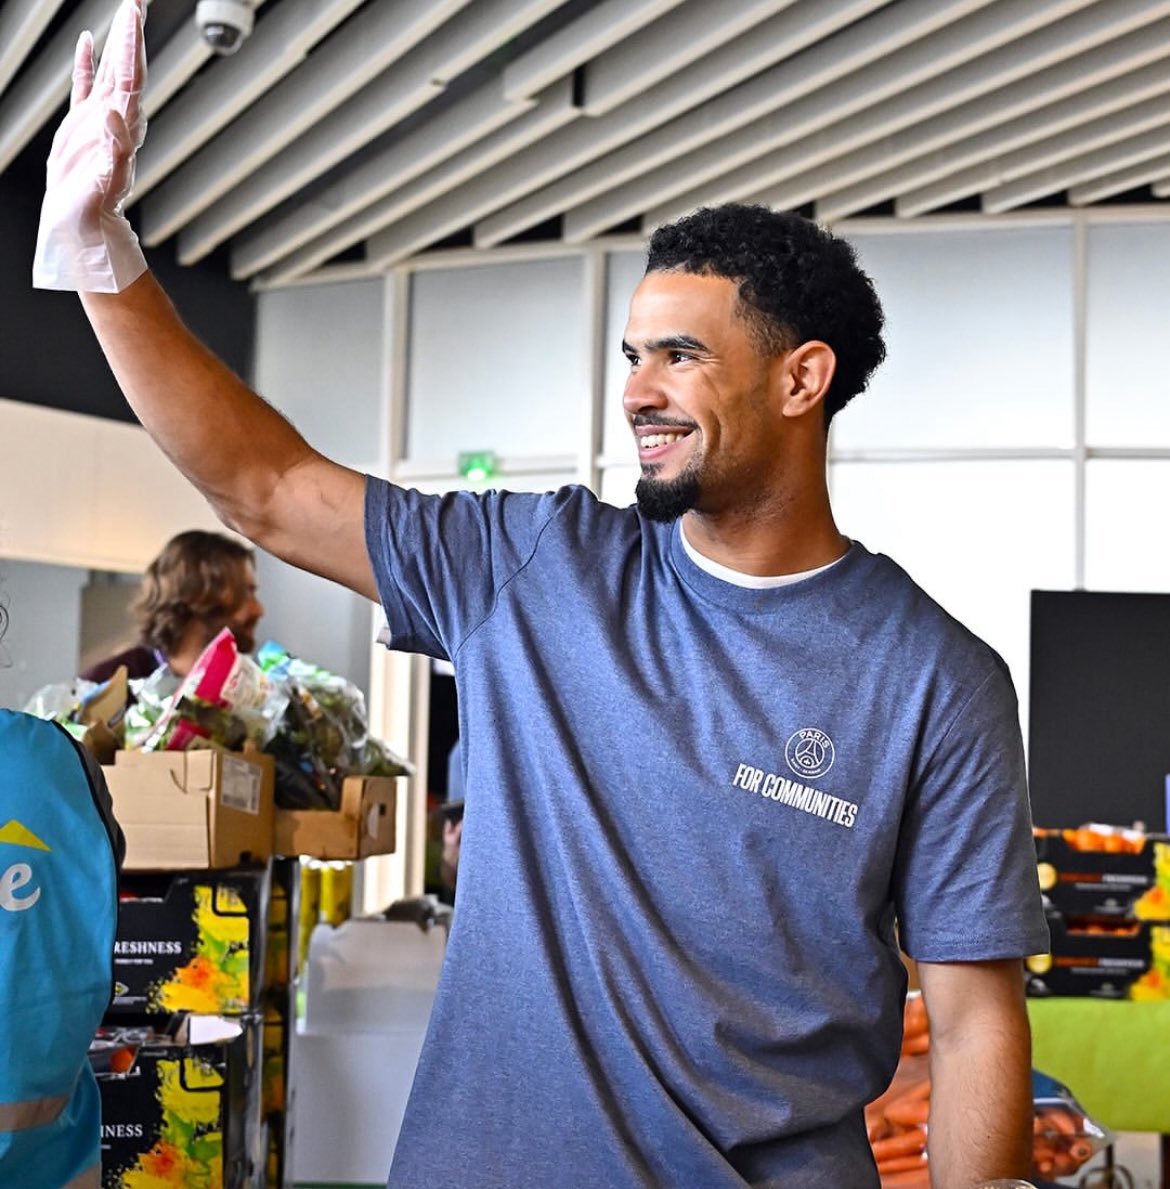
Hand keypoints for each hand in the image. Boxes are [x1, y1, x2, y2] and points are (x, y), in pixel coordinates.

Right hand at [32, 0, 148, 292]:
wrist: (82, 224)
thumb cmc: (96, 208)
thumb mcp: (108, 178)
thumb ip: (116, 147)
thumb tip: (119, 115)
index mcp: (123, 125)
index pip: (131, 75)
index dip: (132, 43)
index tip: (133, 12)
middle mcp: (116, 117)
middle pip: (127, 65)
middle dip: (132, 32)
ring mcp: (99, 117)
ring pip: (110, 68)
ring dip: (117, 40)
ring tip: (124, 10)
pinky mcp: (81, 125)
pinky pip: (85, 84)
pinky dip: (86, 61)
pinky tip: (87, 41)